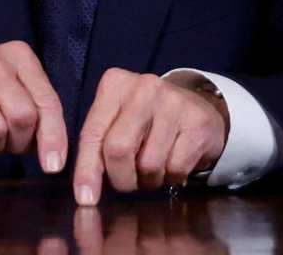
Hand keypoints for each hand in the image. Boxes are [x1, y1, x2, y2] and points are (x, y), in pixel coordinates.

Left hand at [72, 68, 228, 204]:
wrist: (198, 107)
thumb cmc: (147, 120)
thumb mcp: (117, 120)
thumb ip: (98, 145)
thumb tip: (86, 190)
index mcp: (115, 84)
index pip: (93, 133)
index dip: (87, 170)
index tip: (85, 198)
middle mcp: (143, 87)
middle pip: (118, 150)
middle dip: (121, 178)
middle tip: (127, 181)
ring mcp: (173, 102)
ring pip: (148, 165)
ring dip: (149, 179)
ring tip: (153, 166)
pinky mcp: (197, 122)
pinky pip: (176, 169)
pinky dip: (172, 177)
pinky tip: (174, 161)